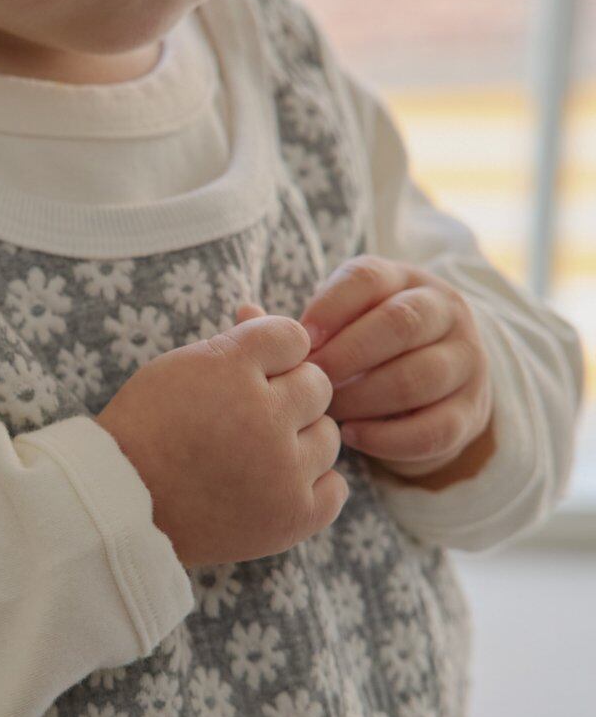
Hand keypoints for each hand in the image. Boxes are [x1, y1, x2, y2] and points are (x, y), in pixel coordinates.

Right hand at [95, 309, 345, 567]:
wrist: (121, 506)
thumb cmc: (148, 429)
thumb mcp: (181, 368)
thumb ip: (233, 342)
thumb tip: (260, 308)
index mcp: (232, 369)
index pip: (293, 338)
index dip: (271, 356)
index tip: (245, 378)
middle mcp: (264, 417)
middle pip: (318, 385)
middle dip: (288, 397)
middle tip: (245, 419)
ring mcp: (282, 471)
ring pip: (328, 436)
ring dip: (300, 441)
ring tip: (255, 456)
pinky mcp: (292, 517)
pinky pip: (335, 487)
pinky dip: (310, 485)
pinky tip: (275, 485)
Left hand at [290, 256, 494, 478]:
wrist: (431, 394)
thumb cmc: (364, 354)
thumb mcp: (338, 328)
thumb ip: (297, 326)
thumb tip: (244, 313)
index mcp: (403, 280)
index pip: (369, 278)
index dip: (330, 308)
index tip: (299, 342)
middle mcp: (444, 311)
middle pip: (401, 322)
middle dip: (348, 355)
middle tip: (312, 382)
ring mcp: (466, 360)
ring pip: (420, 375)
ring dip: (366, 398)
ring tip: (329, 414)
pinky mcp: (472, 410)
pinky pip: (436, 427)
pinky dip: (390, 437)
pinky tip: (354, 439)